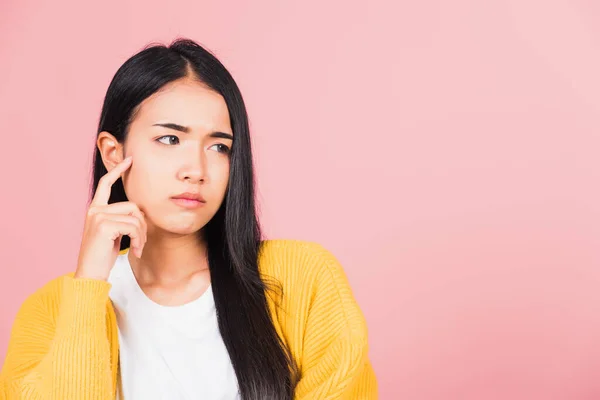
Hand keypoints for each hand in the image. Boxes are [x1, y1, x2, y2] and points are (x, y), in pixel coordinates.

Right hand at [74, 156, 146, 280]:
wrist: (90, 273)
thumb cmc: (102, 256)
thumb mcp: (113, 233)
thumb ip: (121, 218)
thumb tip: (140, 211)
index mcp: (95, 209)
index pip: (105, 184)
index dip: (117, 170)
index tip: (129, 160)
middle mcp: (95, 210)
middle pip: (133, 206)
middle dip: (143, 225)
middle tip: (142, 242)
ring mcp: (98, 216)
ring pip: (135, 217)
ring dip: (142, 235)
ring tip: (138, 248)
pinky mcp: (103, 225)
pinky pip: (133, 226)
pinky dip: (139, 239)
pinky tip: (136, 251)